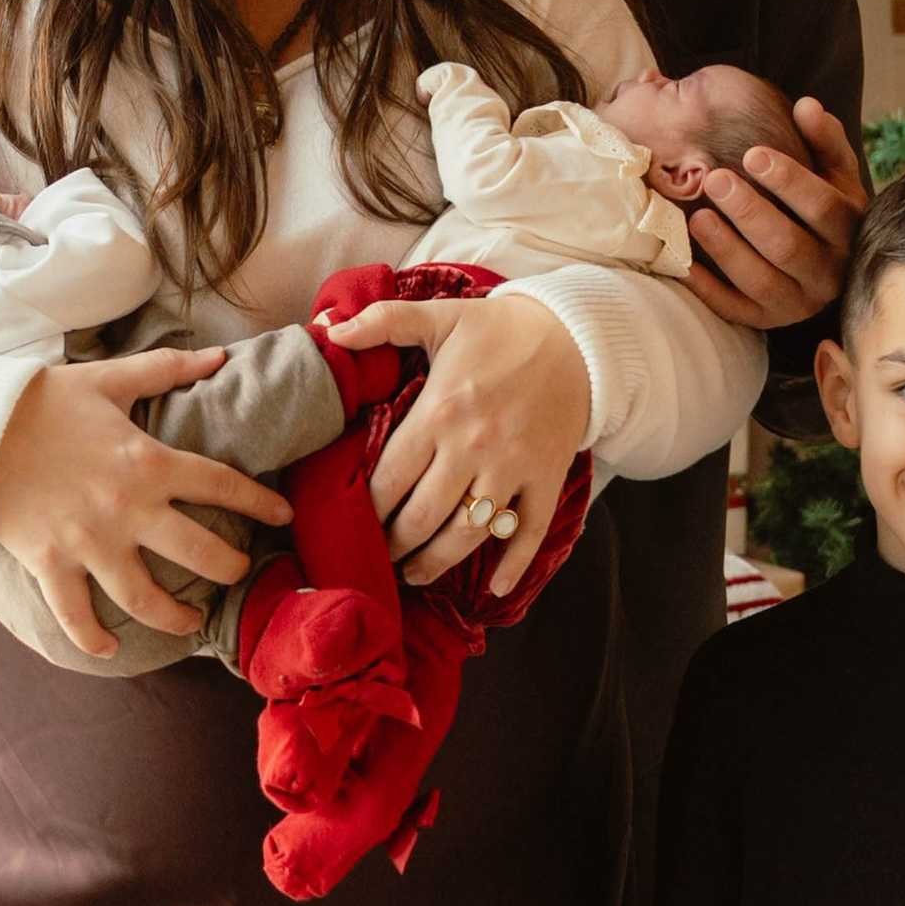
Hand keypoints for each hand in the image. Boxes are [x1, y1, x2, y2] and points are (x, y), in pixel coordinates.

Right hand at [0, 347, 294, 661]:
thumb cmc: (42, 402)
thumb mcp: (108, 379)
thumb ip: (167, 369)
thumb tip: (220, 356)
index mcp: (149, 461)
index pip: (224, 486)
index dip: (262, 503)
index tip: (282, 516)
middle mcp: (128, 509)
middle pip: (201, 553)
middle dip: (231, 568)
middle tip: (239, 572)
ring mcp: (90, 542)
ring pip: (148, 598)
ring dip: (177, 617)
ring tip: (191, 621)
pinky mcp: (51, 563)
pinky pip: (77, 615)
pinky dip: (94, 638)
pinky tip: (109, 647)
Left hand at [322, 287, 589, 595]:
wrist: (576, 336)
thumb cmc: (499, 329)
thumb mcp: (439, 317)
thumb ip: (382, 322)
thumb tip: (329, 331)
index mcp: (438, 412)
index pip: (389, 479)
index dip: (366, 510)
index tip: (354, 522)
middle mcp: (472, 447)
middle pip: (421, 517)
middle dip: (394, 545)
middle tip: (379, 556)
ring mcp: (512, 468)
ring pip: (466, 534)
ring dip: (436, 562)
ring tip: (415, 573)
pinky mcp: (546, 479)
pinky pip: (528, 533)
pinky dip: (513, 566)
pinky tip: (496, 588)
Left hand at [685, 96, 864, 332]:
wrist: (822, 259)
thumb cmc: (820, 202)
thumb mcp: (832, 170)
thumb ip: (823, 138)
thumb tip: (807, 106)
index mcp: (849, 231)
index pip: (824, 208)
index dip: (789, 180)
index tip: (752, 152)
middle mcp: (829, 272)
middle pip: (788, 246)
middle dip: (750, 211)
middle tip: (715, 179)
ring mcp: (798, 301)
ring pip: (762, 280)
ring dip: (727, 249)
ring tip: (697, 217)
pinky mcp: (766, 320)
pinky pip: (734, 310)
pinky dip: (706, 289)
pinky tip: (681, 262)